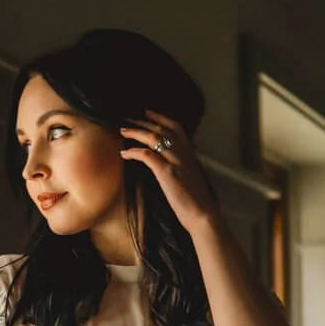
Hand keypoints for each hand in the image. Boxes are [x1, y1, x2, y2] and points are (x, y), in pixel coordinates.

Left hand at [119, 108, 219, 236]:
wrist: (202, 213)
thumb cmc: (195, 199)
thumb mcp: (189, 175)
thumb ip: (181, 164)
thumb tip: (168, 162)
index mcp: (189, 152)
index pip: (175, 126)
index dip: (160, 117)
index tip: (146, 112)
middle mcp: (183, 152)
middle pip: (161, 129)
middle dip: (142, 121)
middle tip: (126, 119)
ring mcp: (175, 160)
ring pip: (153, 137)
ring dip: (135, 132)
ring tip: (122, 131)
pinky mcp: (167, 172)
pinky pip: (147, 155)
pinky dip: (134, 152)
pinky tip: (124, 153)